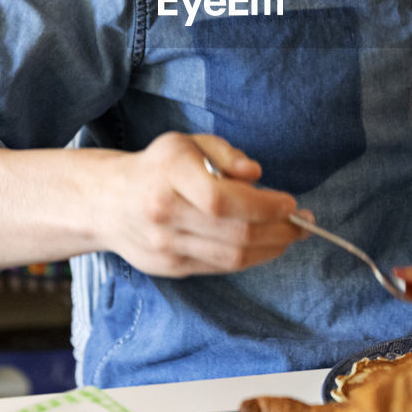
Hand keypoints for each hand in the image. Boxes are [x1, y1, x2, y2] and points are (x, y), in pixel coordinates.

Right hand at [96, 131, 307, 277]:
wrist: (106, 202)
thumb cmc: (157, 167)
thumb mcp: (188, 143)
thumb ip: (225, 153)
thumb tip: (256, 174)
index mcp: (169, 175)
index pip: (222, 199)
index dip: (264, 205)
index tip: (290, 203)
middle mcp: (164, 214)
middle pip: (234, 233)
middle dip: (279, 230)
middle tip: (304, 223)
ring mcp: (166, 246)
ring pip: (231, 257)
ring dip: (271, 249)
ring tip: (292, 236)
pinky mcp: (171, 268)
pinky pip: (220, 268)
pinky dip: (250, 259)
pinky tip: (266, 246)